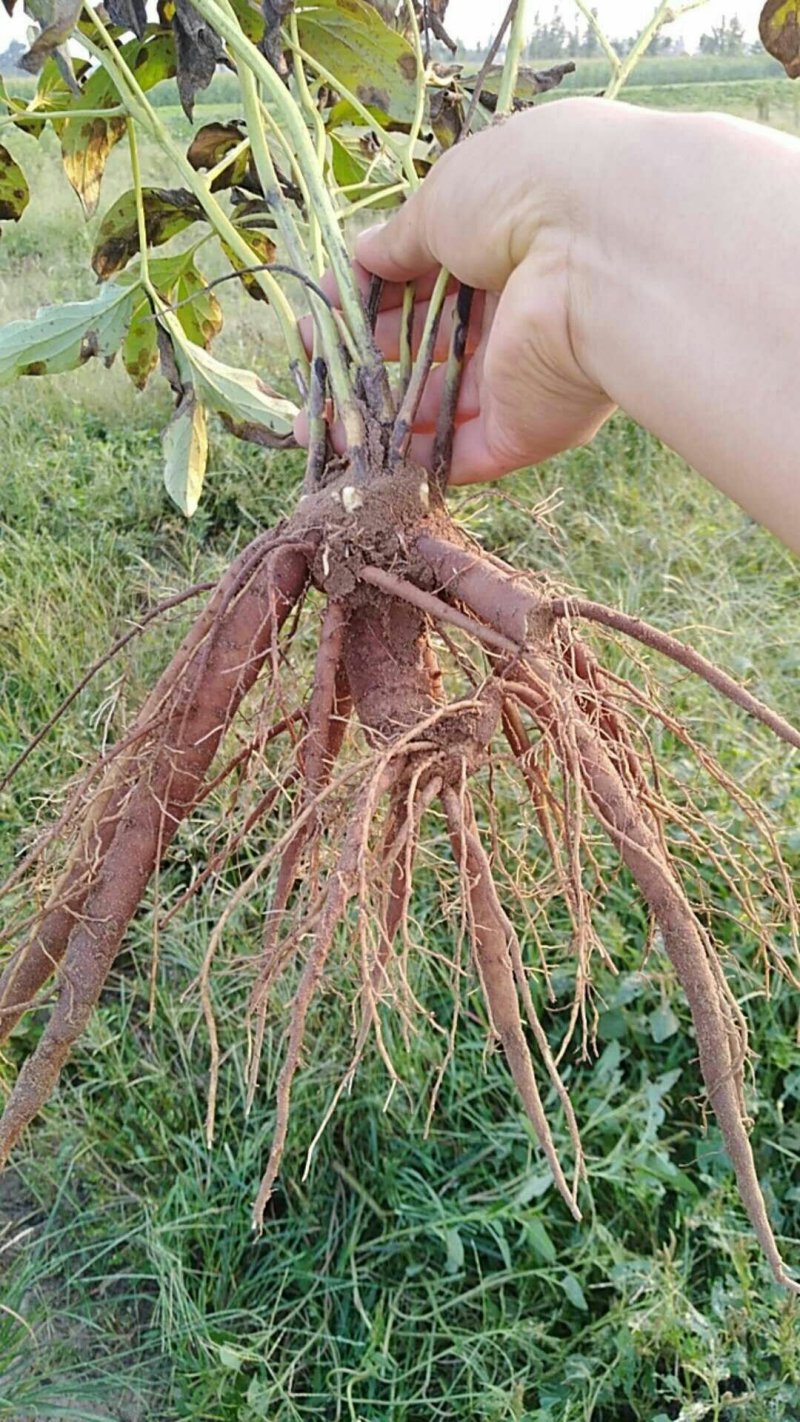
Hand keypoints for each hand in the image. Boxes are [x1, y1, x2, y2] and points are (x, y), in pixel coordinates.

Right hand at [355, 100, 616, 482]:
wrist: (598, 249)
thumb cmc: (524, 193)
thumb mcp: (444, 200)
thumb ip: (400, 240)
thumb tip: (362, 257)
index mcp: (505, 245)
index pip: (428, 282)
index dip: (372, 302)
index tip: (325, 317)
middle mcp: (518, 313)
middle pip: (430, 351)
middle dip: (366, 366)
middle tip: (313, 377)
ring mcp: (523, 377)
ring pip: (438, 410)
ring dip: (378, 422)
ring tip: (317, 430)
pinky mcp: (526, 431)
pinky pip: (461, 454)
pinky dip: (412, 463)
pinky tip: (358, 460)